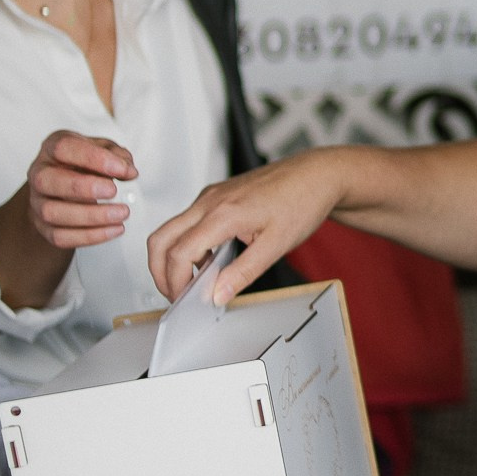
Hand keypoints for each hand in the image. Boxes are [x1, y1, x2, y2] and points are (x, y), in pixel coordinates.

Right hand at [25, 131, 136, 249]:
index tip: (123, 170)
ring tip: (120, 214)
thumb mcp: (102, 150)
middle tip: (114, 192)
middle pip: (47, 180)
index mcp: (52, 148)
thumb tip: (128, 171)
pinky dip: (89, 236)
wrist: (65, 188)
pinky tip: (112, 229)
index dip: (95, 159)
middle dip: (84, 188)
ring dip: (90, 216)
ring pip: (52, 212)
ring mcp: (37, 202)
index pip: (64, 148)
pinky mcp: (43, 227)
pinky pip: (60, 236)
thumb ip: (117, 156)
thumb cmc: (84, 165)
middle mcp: (39, 174)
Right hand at [147, 151, 344, 303]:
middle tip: (174, 295)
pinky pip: (188, 222)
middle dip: (159, 271)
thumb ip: (243, 273)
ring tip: (193, 282)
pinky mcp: (216, 196)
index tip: (183, 300)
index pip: (179, 253)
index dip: (175, 282)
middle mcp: (210, 201)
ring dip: (172, 258)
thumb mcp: (276, 246)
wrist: (317, 174)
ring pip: (170, 229)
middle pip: (160, 239)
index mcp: (222, 213)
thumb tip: (218, 294)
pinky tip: (208, 261)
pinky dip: (187, 244)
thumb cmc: (302, 200)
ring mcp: (211, 196)